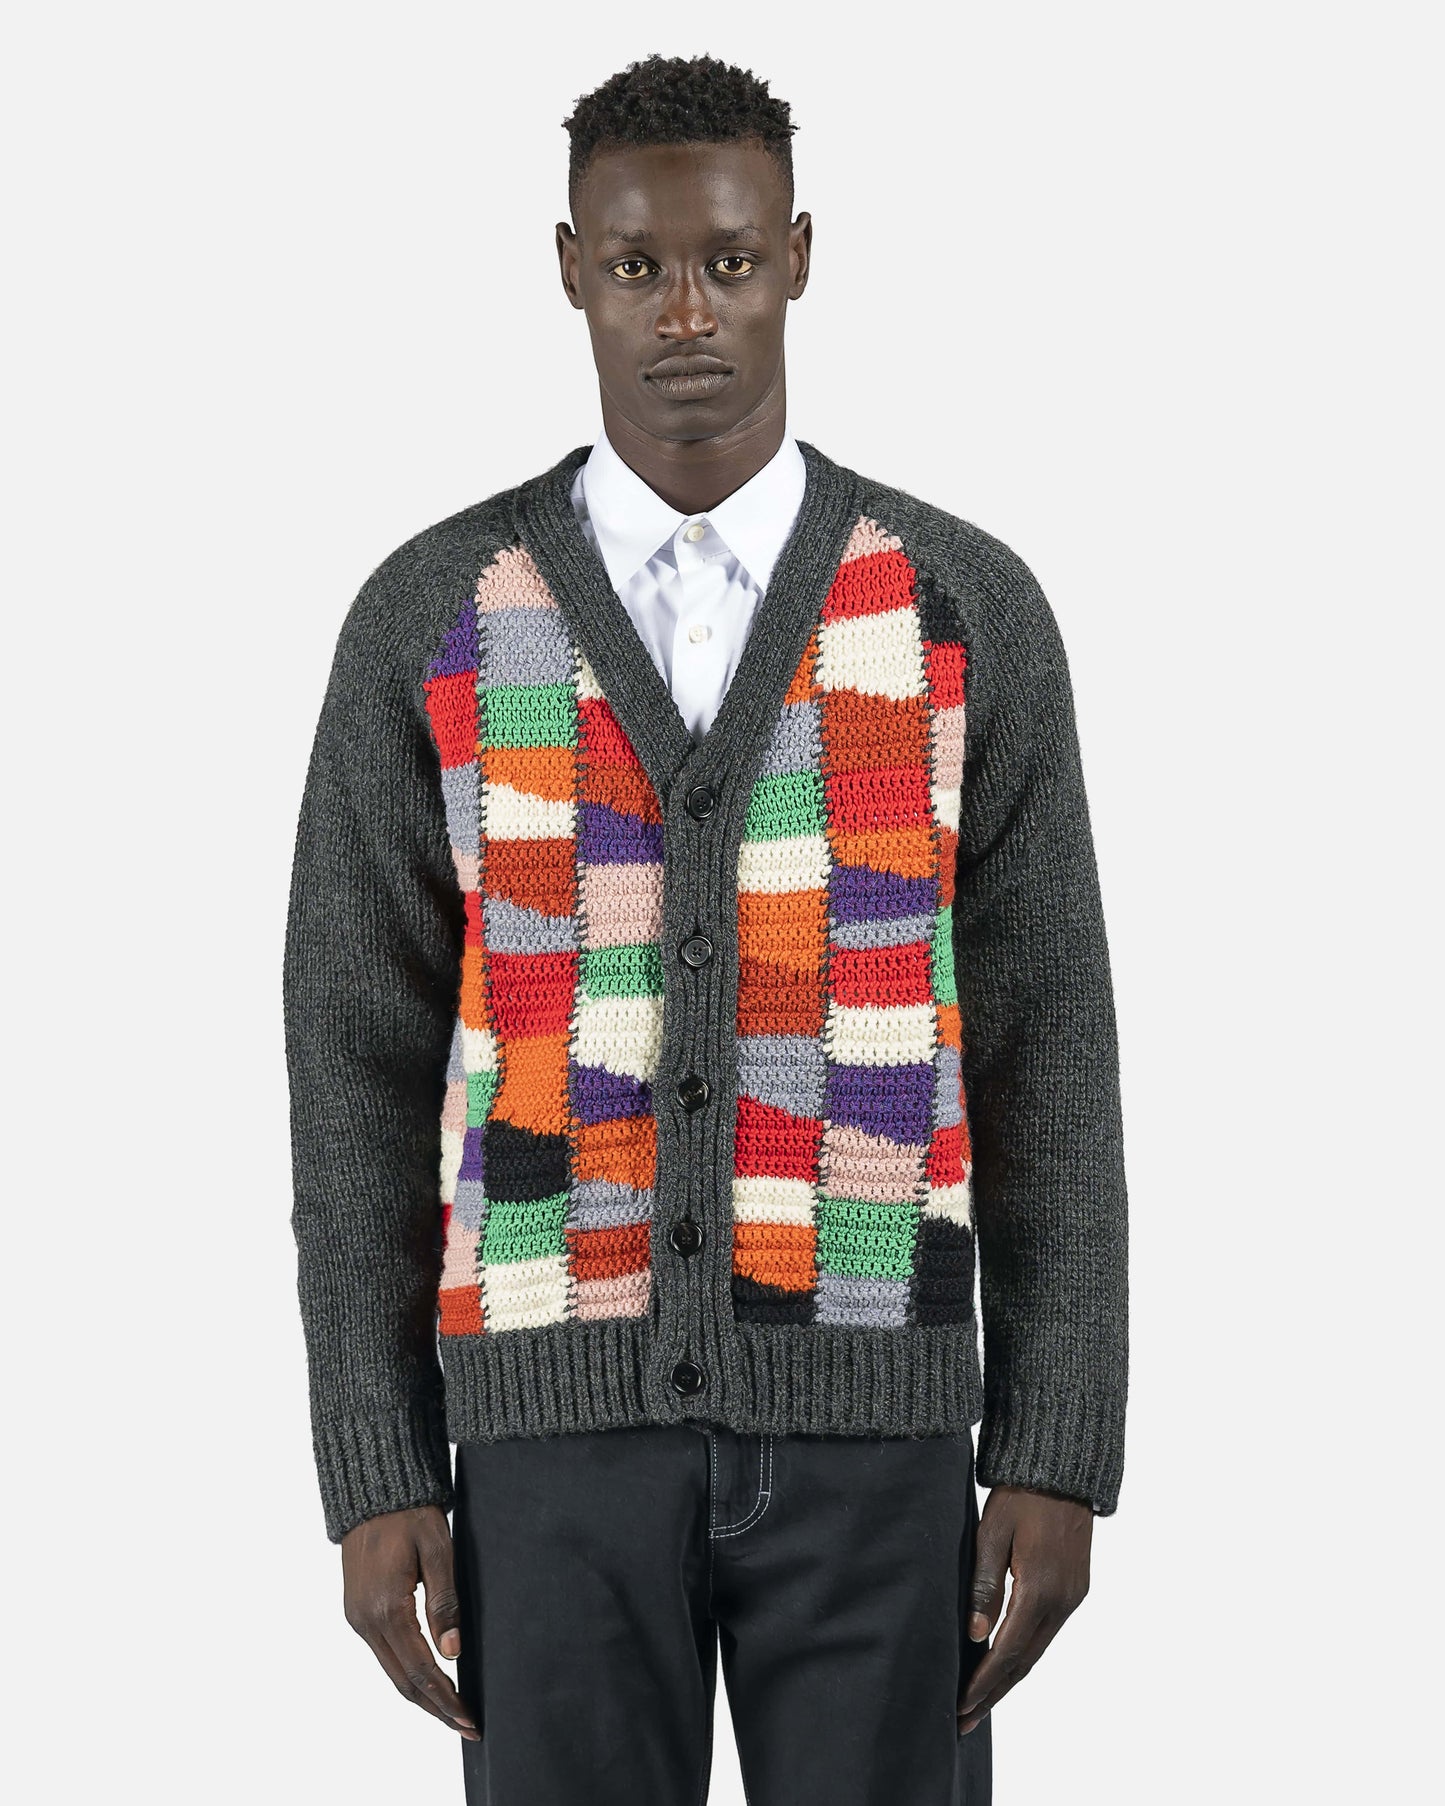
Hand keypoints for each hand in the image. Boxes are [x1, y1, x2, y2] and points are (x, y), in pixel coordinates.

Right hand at [341, 1504, 478, 1741]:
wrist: (374, 1489)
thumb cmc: (411, 1513)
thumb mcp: (438, 1550)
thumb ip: (445, 1602)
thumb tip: (453, 1654)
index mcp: (386, 1608)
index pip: (421, 1670)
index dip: (446, 1699)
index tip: (470, 1719)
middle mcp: (365, 1620)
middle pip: (403, 1682)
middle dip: (436, 1709)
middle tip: (468, 1727)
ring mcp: (357, 1618)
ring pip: (391, 1671)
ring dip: (422, 1696)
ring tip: (452, 1713)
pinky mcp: (357, 1612)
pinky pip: (384, 1654)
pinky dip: (407, 1674)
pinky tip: (429, 1681)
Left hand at [957, 1485, 1092, 1735]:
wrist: (1063, 1472)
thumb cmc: (1021, 1497)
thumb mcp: (992, 1534)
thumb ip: (984, 1585)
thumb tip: (976, 1635)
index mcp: (1040, 1590)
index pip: (1006, 1651)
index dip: (982, 1682)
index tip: (959, 1706)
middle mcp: (1062, 1602)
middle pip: (1024, 1662)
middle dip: (993, 1694)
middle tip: (964, 1722)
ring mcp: (1072, 1598)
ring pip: (1037, 1651)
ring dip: (1008, 1679)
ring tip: (980, 1704)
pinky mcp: (1075, 1591)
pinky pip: (1046, 1635)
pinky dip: (1023, 1656)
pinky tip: (1006, 1666)